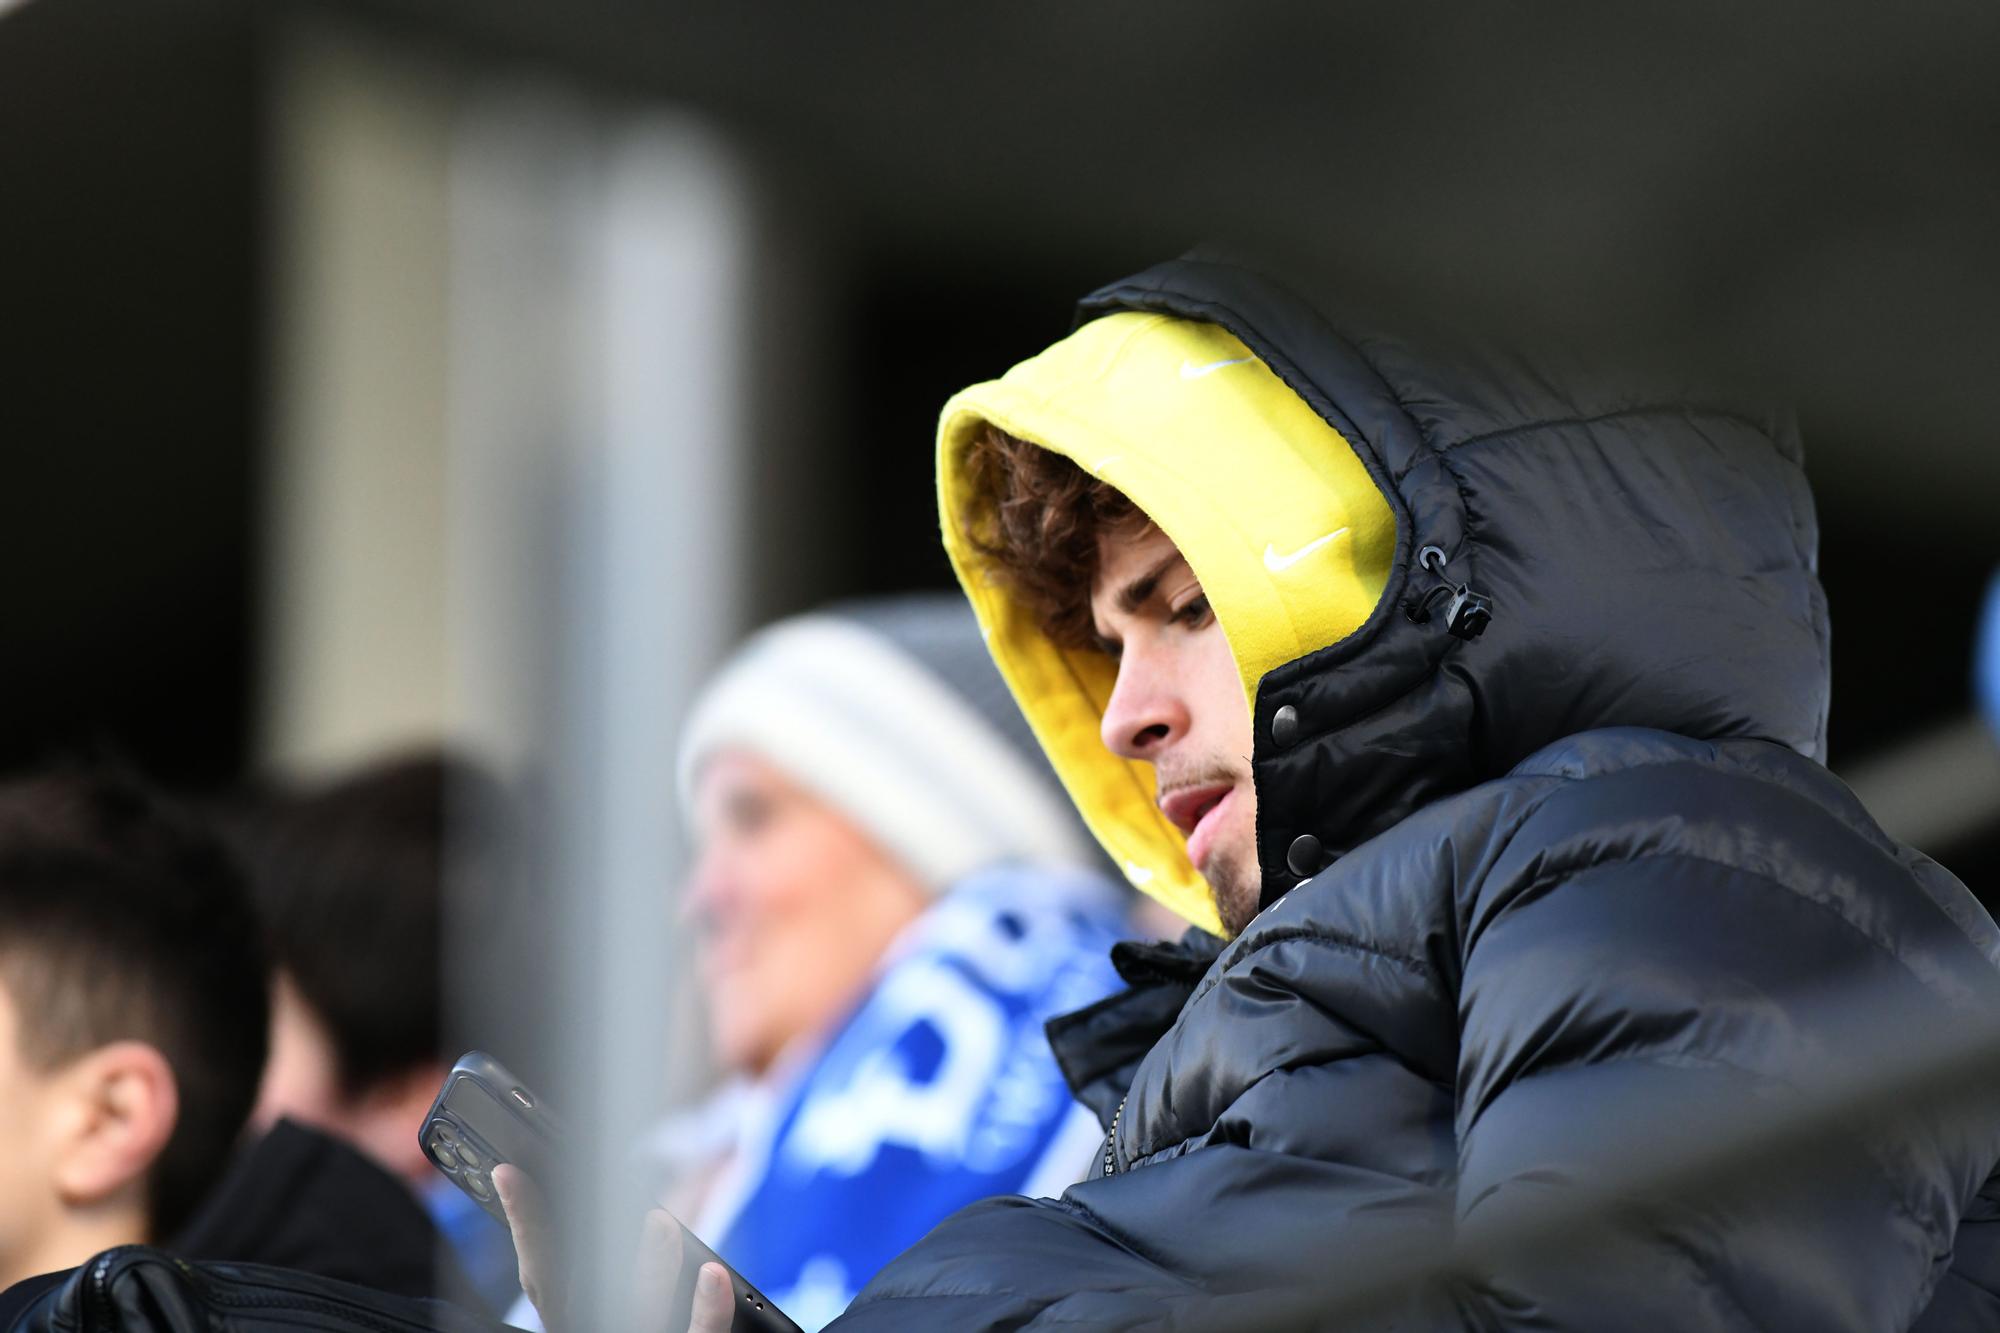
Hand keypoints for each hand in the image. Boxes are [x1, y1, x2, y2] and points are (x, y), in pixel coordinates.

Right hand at [495, 1164, 734, 1332]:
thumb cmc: (618, 1323)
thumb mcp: (598, 1313)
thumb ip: (590, 1285)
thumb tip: (618, 1218)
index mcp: (575, 1329)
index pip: (539, 1280)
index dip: (523, 1226)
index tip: (509, 1175)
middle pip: (573, 1298)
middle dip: (570, 1242)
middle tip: (580, 1186)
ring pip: (639, 1318)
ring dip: (647, 1269)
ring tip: (659, 1221)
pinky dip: (707, 1311)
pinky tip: (713, 1275)